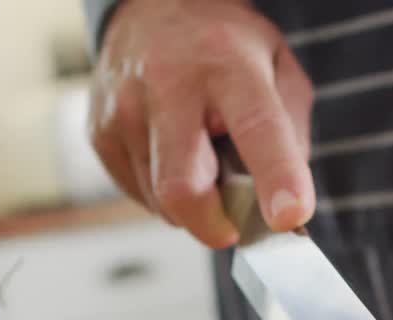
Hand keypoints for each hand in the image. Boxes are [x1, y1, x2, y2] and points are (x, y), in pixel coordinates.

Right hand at [87, 0, 314, 247]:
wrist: (152, 8)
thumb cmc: (222, 48)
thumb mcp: (278, 66)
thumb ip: (292, 133)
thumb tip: (283, 203)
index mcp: (228, 64)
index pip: (256, 127)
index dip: (276, 177)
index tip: (289, 216)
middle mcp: (167, 85)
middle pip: (182, 186)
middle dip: (212, 224)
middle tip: (233, 225)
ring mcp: (124, 110)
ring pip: (160, 201)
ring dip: (192, 203)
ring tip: (201, 161)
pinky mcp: (100, 134)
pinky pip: (139, 195)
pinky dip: (164, 194)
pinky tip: (173, 157)